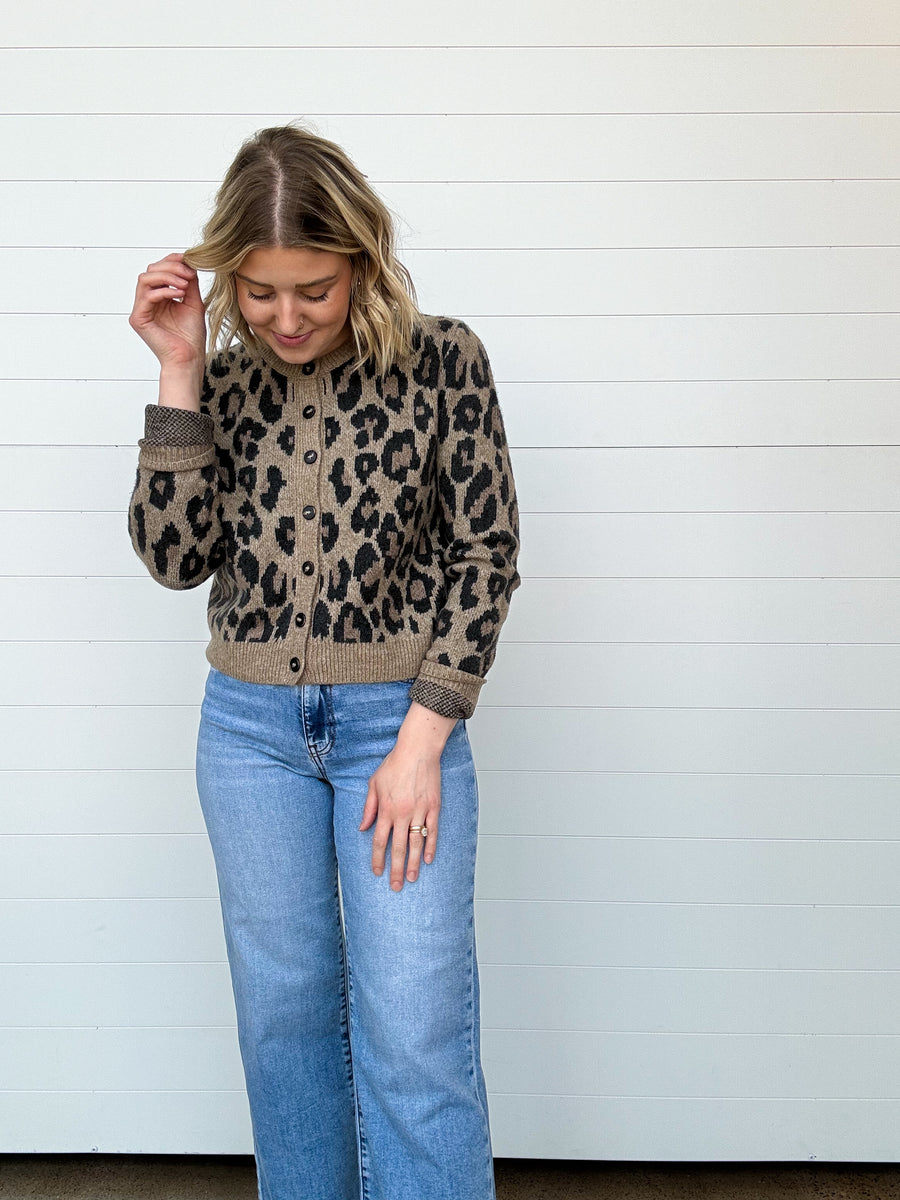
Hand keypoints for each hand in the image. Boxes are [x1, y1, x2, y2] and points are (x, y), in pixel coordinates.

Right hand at [129, 252, 206, 371]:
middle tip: (189, 275)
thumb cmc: (191, 336)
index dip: (171, 261)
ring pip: (145, 279)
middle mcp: (146, 301)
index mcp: (158, 297)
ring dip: (167, 277)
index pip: (158, 269)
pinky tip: (179, 295)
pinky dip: (164, 291)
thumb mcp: (193, 303)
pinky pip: (147, 296)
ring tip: (185, 285)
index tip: (189, 260)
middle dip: (171, 268)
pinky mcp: (138, 319)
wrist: (189, 358)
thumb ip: (190, 283)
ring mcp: (141, 310)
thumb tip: (190, 263)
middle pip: (150, 270)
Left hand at [358, 703, 455, 890]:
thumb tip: (363, 827)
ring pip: (416, 844)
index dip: (378, 859)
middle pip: (398, 848)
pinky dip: (431, 846)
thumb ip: (369, 808)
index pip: (380, 841)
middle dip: (396, 870)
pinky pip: (433, 832)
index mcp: (386, 810)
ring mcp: (419, 812)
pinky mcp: (434, 807)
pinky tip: (429, 859)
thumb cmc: (395, 764)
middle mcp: (402, 814)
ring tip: (412, 879)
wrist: (417, 750)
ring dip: (414, 864)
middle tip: (396, 886)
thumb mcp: (374, 784)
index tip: (377, 872)